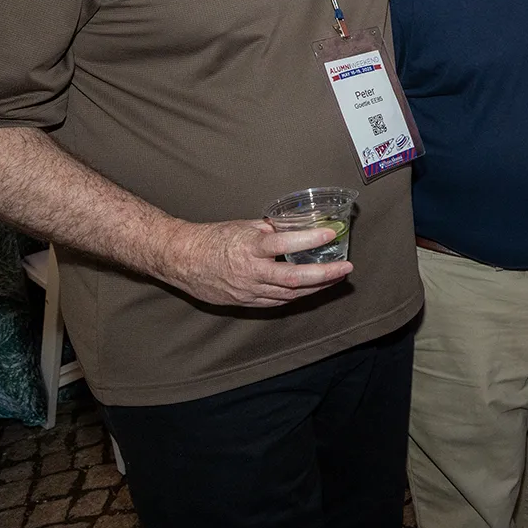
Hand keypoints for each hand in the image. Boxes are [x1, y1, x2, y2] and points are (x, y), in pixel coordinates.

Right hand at [155, 219, 354, 307]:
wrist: (181, 259)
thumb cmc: (212, 238)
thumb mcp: (242, 226)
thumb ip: (270, 230)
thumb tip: (294, 228)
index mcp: (249, 247)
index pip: (284, 243)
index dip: (310, 239)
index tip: (330, 234)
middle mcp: (251, 271)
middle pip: (294, 278)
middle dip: (324, 274)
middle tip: (346, 268)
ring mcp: (248, 290)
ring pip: (289, 294)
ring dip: (315, 287)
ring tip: (335, 278)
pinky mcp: (244, 301)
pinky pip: (276, 301)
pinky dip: (296, 295)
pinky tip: (310, 289)